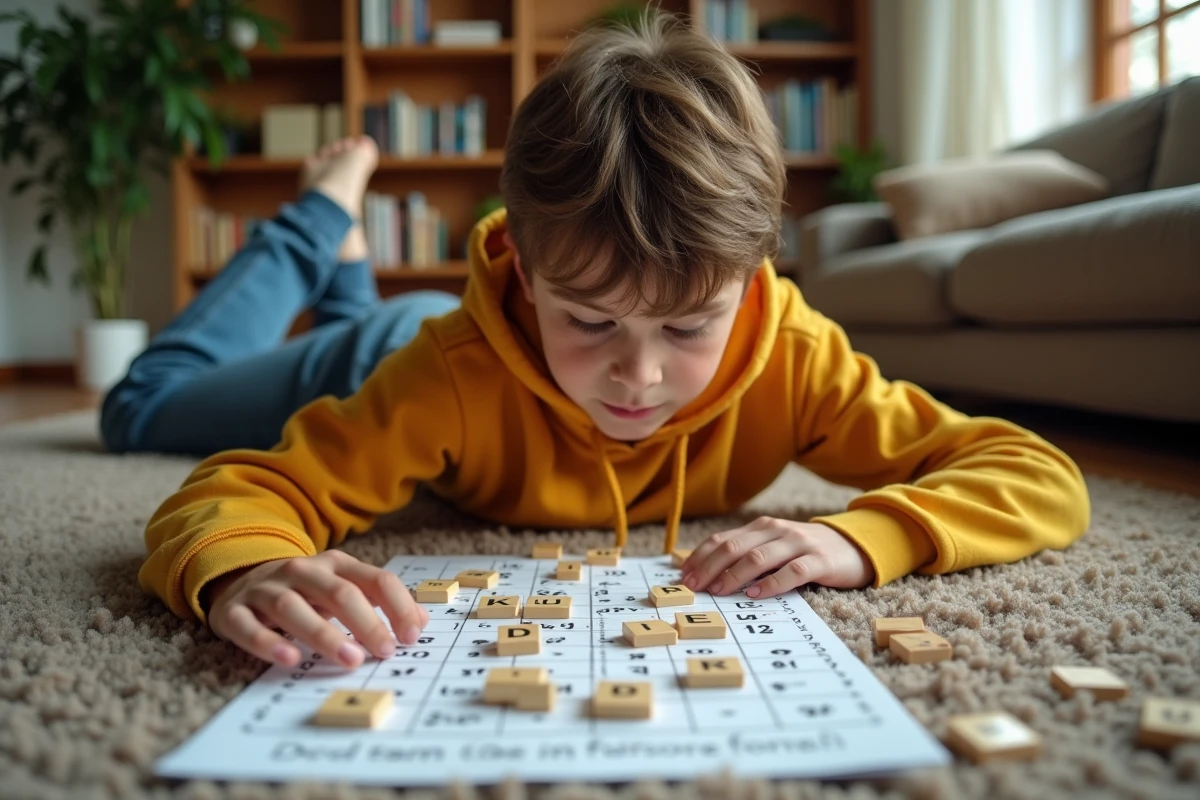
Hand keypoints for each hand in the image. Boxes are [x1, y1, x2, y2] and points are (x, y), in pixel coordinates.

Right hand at [206, 550, 428, 668]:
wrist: (242, 580)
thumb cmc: (307, 593)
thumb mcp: (344, 589)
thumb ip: (381, 602)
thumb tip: (422, 620)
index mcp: (335, 565)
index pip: (375, 580)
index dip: (397, 606)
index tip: (412, 636)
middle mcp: (301, 571)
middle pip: (338, 592)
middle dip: (366, 622)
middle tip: (385, 651)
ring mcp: (265, 590)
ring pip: (293, 608)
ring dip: (324, 634)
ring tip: (350, 660)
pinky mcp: (234, 611)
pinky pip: (248, 626)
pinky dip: (268, 642)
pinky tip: (290, 660)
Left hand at [680, 517, 874, 597]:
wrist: (855, 547)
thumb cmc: (807, 553)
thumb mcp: (775, 548)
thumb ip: (748, 555)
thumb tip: (707, 575)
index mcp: (761, 528)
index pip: (722, 540)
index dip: (700, 557)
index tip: (683, 577)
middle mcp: (777, 531)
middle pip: (734, 547)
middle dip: (710, 567)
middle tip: (694, 587)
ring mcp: (799, 544)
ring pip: (759, 557)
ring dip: (734, 575)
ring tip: (718, 591)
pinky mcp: (820, 561)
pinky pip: (792, 572)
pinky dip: (772, 583)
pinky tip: (756, 594)